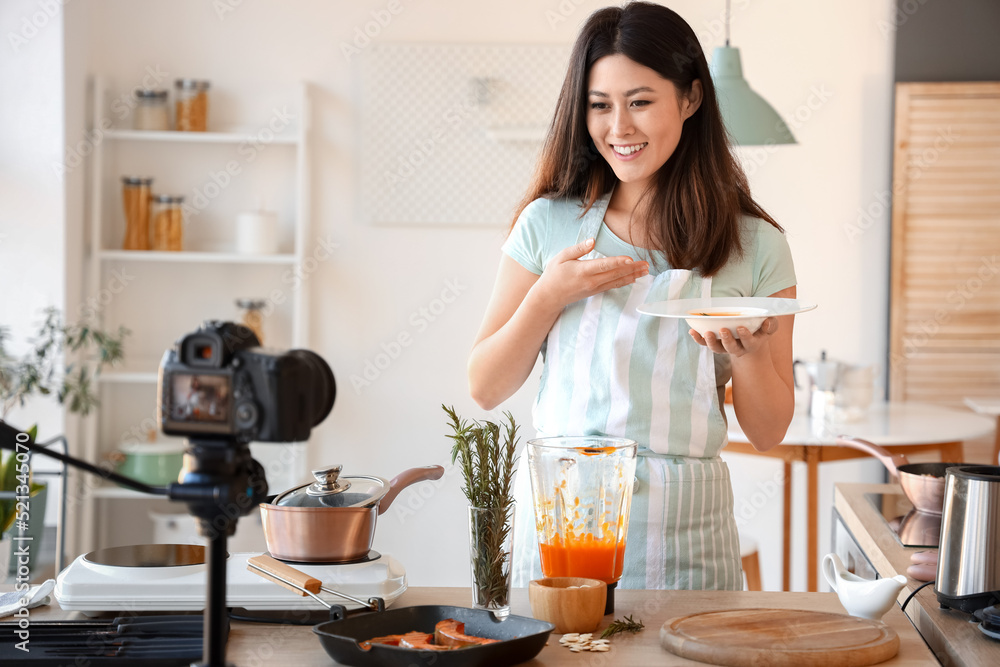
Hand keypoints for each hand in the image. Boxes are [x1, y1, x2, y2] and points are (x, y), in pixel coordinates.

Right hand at [532, 238, 648, 310]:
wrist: (549, 297)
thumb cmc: (554, 274)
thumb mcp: (561, 257)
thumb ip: (578, 249)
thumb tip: (592, 241)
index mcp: (582, 270)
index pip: (604, 265)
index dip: (618, 262)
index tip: (630, 259)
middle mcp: (591, 281)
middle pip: (615, 273)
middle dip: (632, 269)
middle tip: (647, 264)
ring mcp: (594, 287)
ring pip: (617, 280)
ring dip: (632, 275)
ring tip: (645, 271)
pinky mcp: (595, 291)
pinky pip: (613, 285)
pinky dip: (625, 281)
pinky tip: (633, 278)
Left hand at [689, 317, 778, 357]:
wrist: (750, 339)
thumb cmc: (760, 329)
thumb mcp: (769, 327)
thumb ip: (771, 325)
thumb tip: (767, 322)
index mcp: (751, 343)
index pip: (749, 342)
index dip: (745, 336)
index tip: (741, 328)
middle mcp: (737, 348)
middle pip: (731, 348)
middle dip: (727, 340)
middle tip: (723, 330)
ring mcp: (724, 347)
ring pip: (716, 348)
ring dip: (710, 342)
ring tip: (706, 333)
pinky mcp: (715, 344)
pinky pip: (705, 344)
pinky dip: (698, 339)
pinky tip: (692, 331)